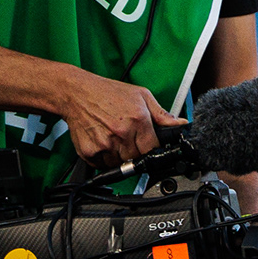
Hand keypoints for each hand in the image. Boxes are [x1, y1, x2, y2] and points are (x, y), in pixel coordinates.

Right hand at [53, 69, 172, 165]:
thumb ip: (162, 115)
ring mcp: (104, 144)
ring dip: (120, 156)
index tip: (148, 144)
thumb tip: (181, 124)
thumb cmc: (108, 93)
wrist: (76, 93)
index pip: (154, 149)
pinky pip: (103, 165)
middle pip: (138, 158)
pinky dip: (105, 158)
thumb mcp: (142, 96)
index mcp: (138, 121)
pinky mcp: (89, 151)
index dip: (153, 148)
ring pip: (121, 164)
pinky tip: (103, 142)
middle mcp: (122, 134)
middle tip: (128, 138)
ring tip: (114, 138)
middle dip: (136, 151)